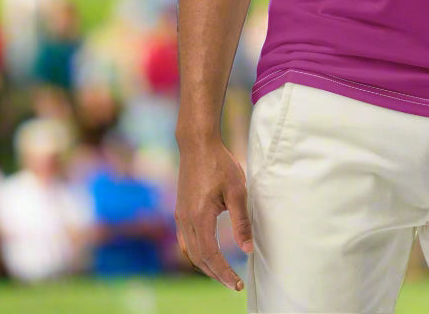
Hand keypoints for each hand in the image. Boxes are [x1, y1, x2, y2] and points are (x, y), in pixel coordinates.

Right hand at [175, 137, 252, 291]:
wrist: (197, 144)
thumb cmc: (220, 164)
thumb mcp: (237, 191)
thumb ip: (241, 222)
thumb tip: (248, 250)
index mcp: (200, 218)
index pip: (211, 256)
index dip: (224, 273)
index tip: (237, 284)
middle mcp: (186, 220)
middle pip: (198, 258)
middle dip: (215, 273)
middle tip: (232, 283)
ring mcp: (180, 215)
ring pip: (190, 251)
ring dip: (205, 265)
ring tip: (222, 272)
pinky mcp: (180, 210)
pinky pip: (186, 240)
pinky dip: (197, 252)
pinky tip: (208, 252)